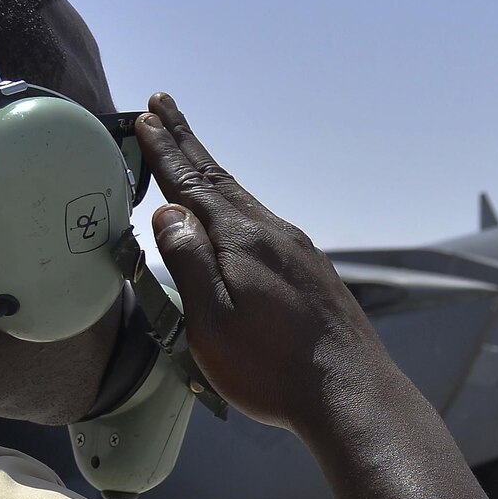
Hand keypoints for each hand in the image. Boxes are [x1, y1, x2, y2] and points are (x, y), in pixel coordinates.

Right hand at [134, 94, 392, 433]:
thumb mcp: (212, 320)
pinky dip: (236, 205)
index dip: (166, 153)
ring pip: (244, 201)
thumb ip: (187, 260)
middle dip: (188, 144)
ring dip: (212, 173)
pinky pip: (264, 223)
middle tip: (164, 105)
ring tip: (190, 154)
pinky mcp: (312, 273)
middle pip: (220, 180)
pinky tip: (235, 216)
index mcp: (243, 240)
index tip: (146, 119)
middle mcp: (274, 233)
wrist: (351, 393)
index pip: (192, 185)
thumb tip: (168, 211)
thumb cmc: (273, 368)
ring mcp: (298, 251)